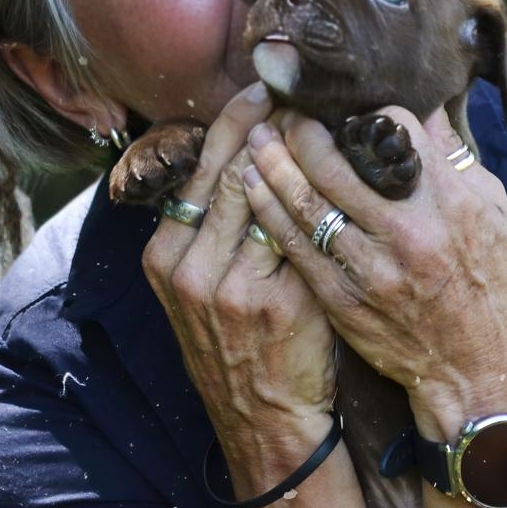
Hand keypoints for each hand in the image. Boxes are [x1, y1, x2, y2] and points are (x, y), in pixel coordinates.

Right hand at [140, 83, 337, 496]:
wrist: (263, 420)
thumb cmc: (240, 342)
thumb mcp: (200, 285)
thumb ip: (212, 226)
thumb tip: (246, 151)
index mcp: (164, 256)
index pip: (199, 168)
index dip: (233, 123)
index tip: (261, 88)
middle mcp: (188, 268)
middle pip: (231, 172)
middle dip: (267, 125)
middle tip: (298, 87)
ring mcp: (228, 288)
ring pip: (264, 196)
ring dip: (296, 152)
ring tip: (323, 115)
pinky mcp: (273, 304)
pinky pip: (297, 234)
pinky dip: (318, 197)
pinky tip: (342, 170)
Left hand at [243, 105, 506, 442]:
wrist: (476, 370)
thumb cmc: (488, 281)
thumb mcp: (492, 211)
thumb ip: (453, 158)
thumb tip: (422, 107)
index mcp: (451, 201)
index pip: (396, 132)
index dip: (368, 113)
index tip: (347, 109)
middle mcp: (409, 232)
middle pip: (337, 164)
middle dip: (302, 131)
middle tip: (282, 112)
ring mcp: (373, 268)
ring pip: (307, 202)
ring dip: (273, 163)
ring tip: (256, 136)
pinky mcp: (344, 299)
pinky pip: (295, 245)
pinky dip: (268, 209)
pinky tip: (251, 183)